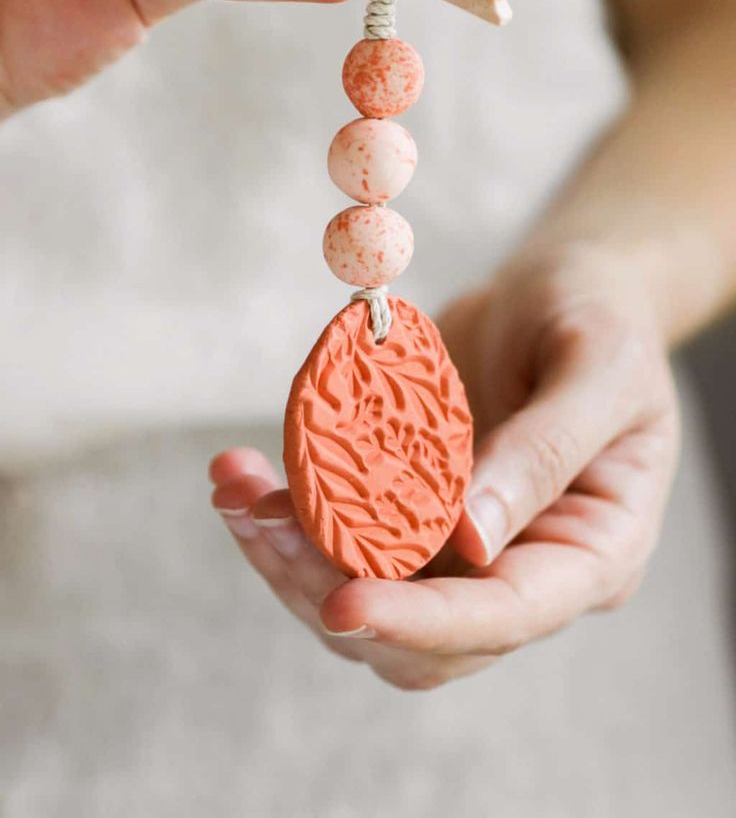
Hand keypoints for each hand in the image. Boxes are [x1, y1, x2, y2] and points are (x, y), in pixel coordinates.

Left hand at [209, 242, 678, 689]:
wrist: (565, 290)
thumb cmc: (602, 318)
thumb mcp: (599, 365)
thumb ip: (546, 450)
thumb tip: (470, 538)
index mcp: (593, 552)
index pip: (507, 615)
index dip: (423, 620)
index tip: (344, 601)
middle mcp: (524, 569)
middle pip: (421, 633)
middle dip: (329, 588)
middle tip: (259, 522)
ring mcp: (463, 548)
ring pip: (368, 594)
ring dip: (290, 557)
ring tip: (234, 488)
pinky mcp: (414, 512)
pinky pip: (345, 536)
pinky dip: (290, 515)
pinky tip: (245, 477)